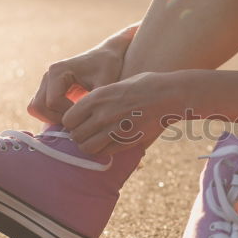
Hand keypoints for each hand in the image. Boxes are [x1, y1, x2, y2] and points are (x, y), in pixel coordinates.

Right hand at [27, 24, 137, 123]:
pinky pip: (40, 108)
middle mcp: (47, 76)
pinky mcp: (48, 90)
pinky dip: (51, 116)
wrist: (106, 55)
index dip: (68, 114)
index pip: (53, 102)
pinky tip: (72, 116)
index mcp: (58, 71)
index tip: (86, 114)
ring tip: (75, 119)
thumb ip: (95, 101)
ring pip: (36, 109)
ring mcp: (45, 83)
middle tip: (77, 121)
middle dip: (57, 119)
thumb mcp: (106, 83)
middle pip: (38, 107)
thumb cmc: (108, 66)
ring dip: (52, 118)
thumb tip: (87, 121)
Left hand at [62, 71, 183, 154]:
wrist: (169, 94)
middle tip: (88, 132)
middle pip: (75, 135)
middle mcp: (102, 114)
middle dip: (79, 135)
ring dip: (90, 145)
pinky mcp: (126, 140)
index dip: (72, 122)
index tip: (79, 122)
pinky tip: (111, 143)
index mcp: (96, 98)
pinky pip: (105, 153)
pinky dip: (104, 150)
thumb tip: (83, 111)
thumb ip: (97, 99)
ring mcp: (114, 129)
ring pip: (87, 147)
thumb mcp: (115, 85)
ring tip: (97, 140)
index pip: (68, 119)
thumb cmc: (144, 86)